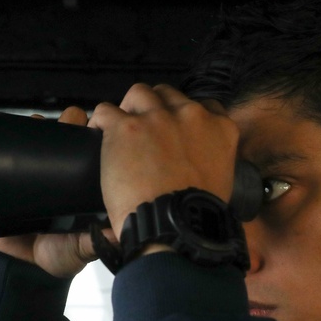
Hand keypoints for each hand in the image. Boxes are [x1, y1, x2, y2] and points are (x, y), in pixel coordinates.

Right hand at [0, 108, 105, 278]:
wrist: (23, 270)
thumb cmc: (60, 258)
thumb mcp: (84, 247)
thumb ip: (101, 241)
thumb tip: (122, 232)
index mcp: (84, 186)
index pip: (92, 151)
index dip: (96, 135)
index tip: (97, 127)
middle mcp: (62, 176)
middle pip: (69, 135)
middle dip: (71, 121)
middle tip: (72, 123)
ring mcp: (36, 175)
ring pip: (41, 137)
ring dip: (44, 122)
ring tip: (44, 122)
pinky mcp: (9, 180)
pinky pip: (10, 149)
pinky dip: (13, 133)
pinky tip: (21, 125)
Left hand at [87, 83, 238, 238]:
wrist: (173, 226)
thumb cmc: (198, 216)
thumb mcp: (222, 181)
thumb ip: (212, 161)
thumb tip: (198, 165)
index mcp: (219, 128)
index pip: (205, 106)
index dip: (185, 116)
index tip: (176, 130)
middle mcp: (191, 115)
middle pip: (168, 95)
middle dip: (156, 109)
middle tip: (146, 132)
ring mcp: (157, 118)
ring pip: (138, 94)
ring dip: (130, 110)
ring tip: (121, 132)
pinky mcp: (125, 127)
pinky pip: (106, 111)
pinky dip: (101, 122)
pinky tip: (98, 136)